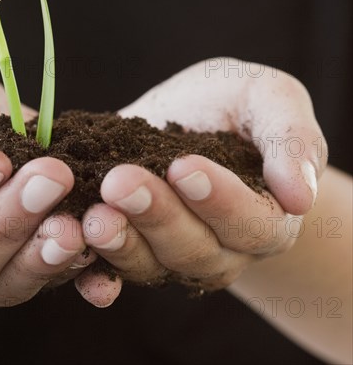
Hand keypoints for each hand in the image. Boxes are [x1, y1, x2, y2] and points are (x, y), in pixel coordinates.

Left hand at [75, 58, 327, 305]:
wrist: (193, 115)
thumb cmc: (237, 104)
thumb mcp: (271, 100)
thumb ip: (291, 140)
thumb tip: (298, 195)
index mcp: (264, 216)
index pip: (249, 222)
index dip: (218, 199)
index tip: (184, 166)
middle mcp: (220, 246)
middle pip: (192, 249)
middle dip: (156, 215)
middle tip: (120, 182)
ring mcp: (171, 250)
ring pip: (149, 261)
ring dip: (120, 241)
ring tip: (92, 214)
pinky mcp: (131, 242)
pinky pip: (113, 267)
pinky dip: (91, 267)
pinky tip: (68, 248)